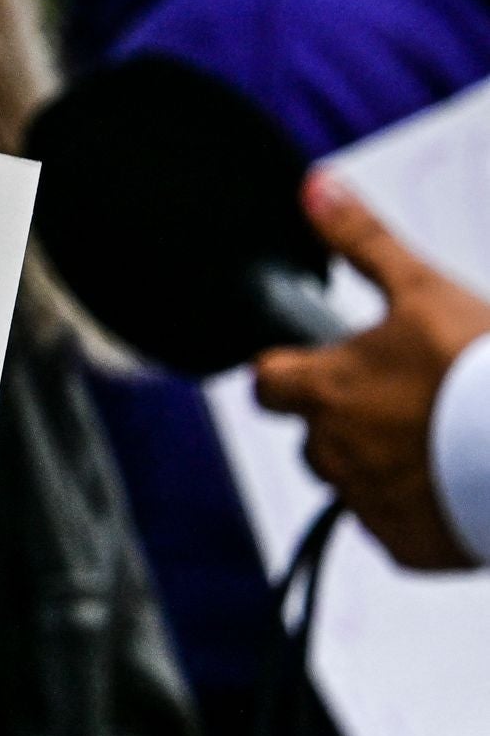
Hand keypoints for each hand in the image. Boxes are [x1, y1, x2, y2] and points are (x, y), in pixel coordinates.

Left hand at [253, 171, 489, 572]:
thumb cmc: (485, 369)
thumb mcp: (424, 290)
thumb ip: (363, 241)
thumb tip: (315, 188)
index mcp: (326, 392)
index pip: (267, 381)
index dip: (285, 369)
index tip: (309, 362)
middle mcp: (335, 453)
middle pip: (313, 435)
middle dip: (343, 418)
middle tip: (404, 399)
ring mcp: (371, 503)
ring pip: (353, 481)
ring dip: (380, 462)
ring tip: (437, 438)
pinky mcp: (411, 546)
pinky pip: (396, 528)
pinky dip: (419, 508)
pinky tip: (456, 481)